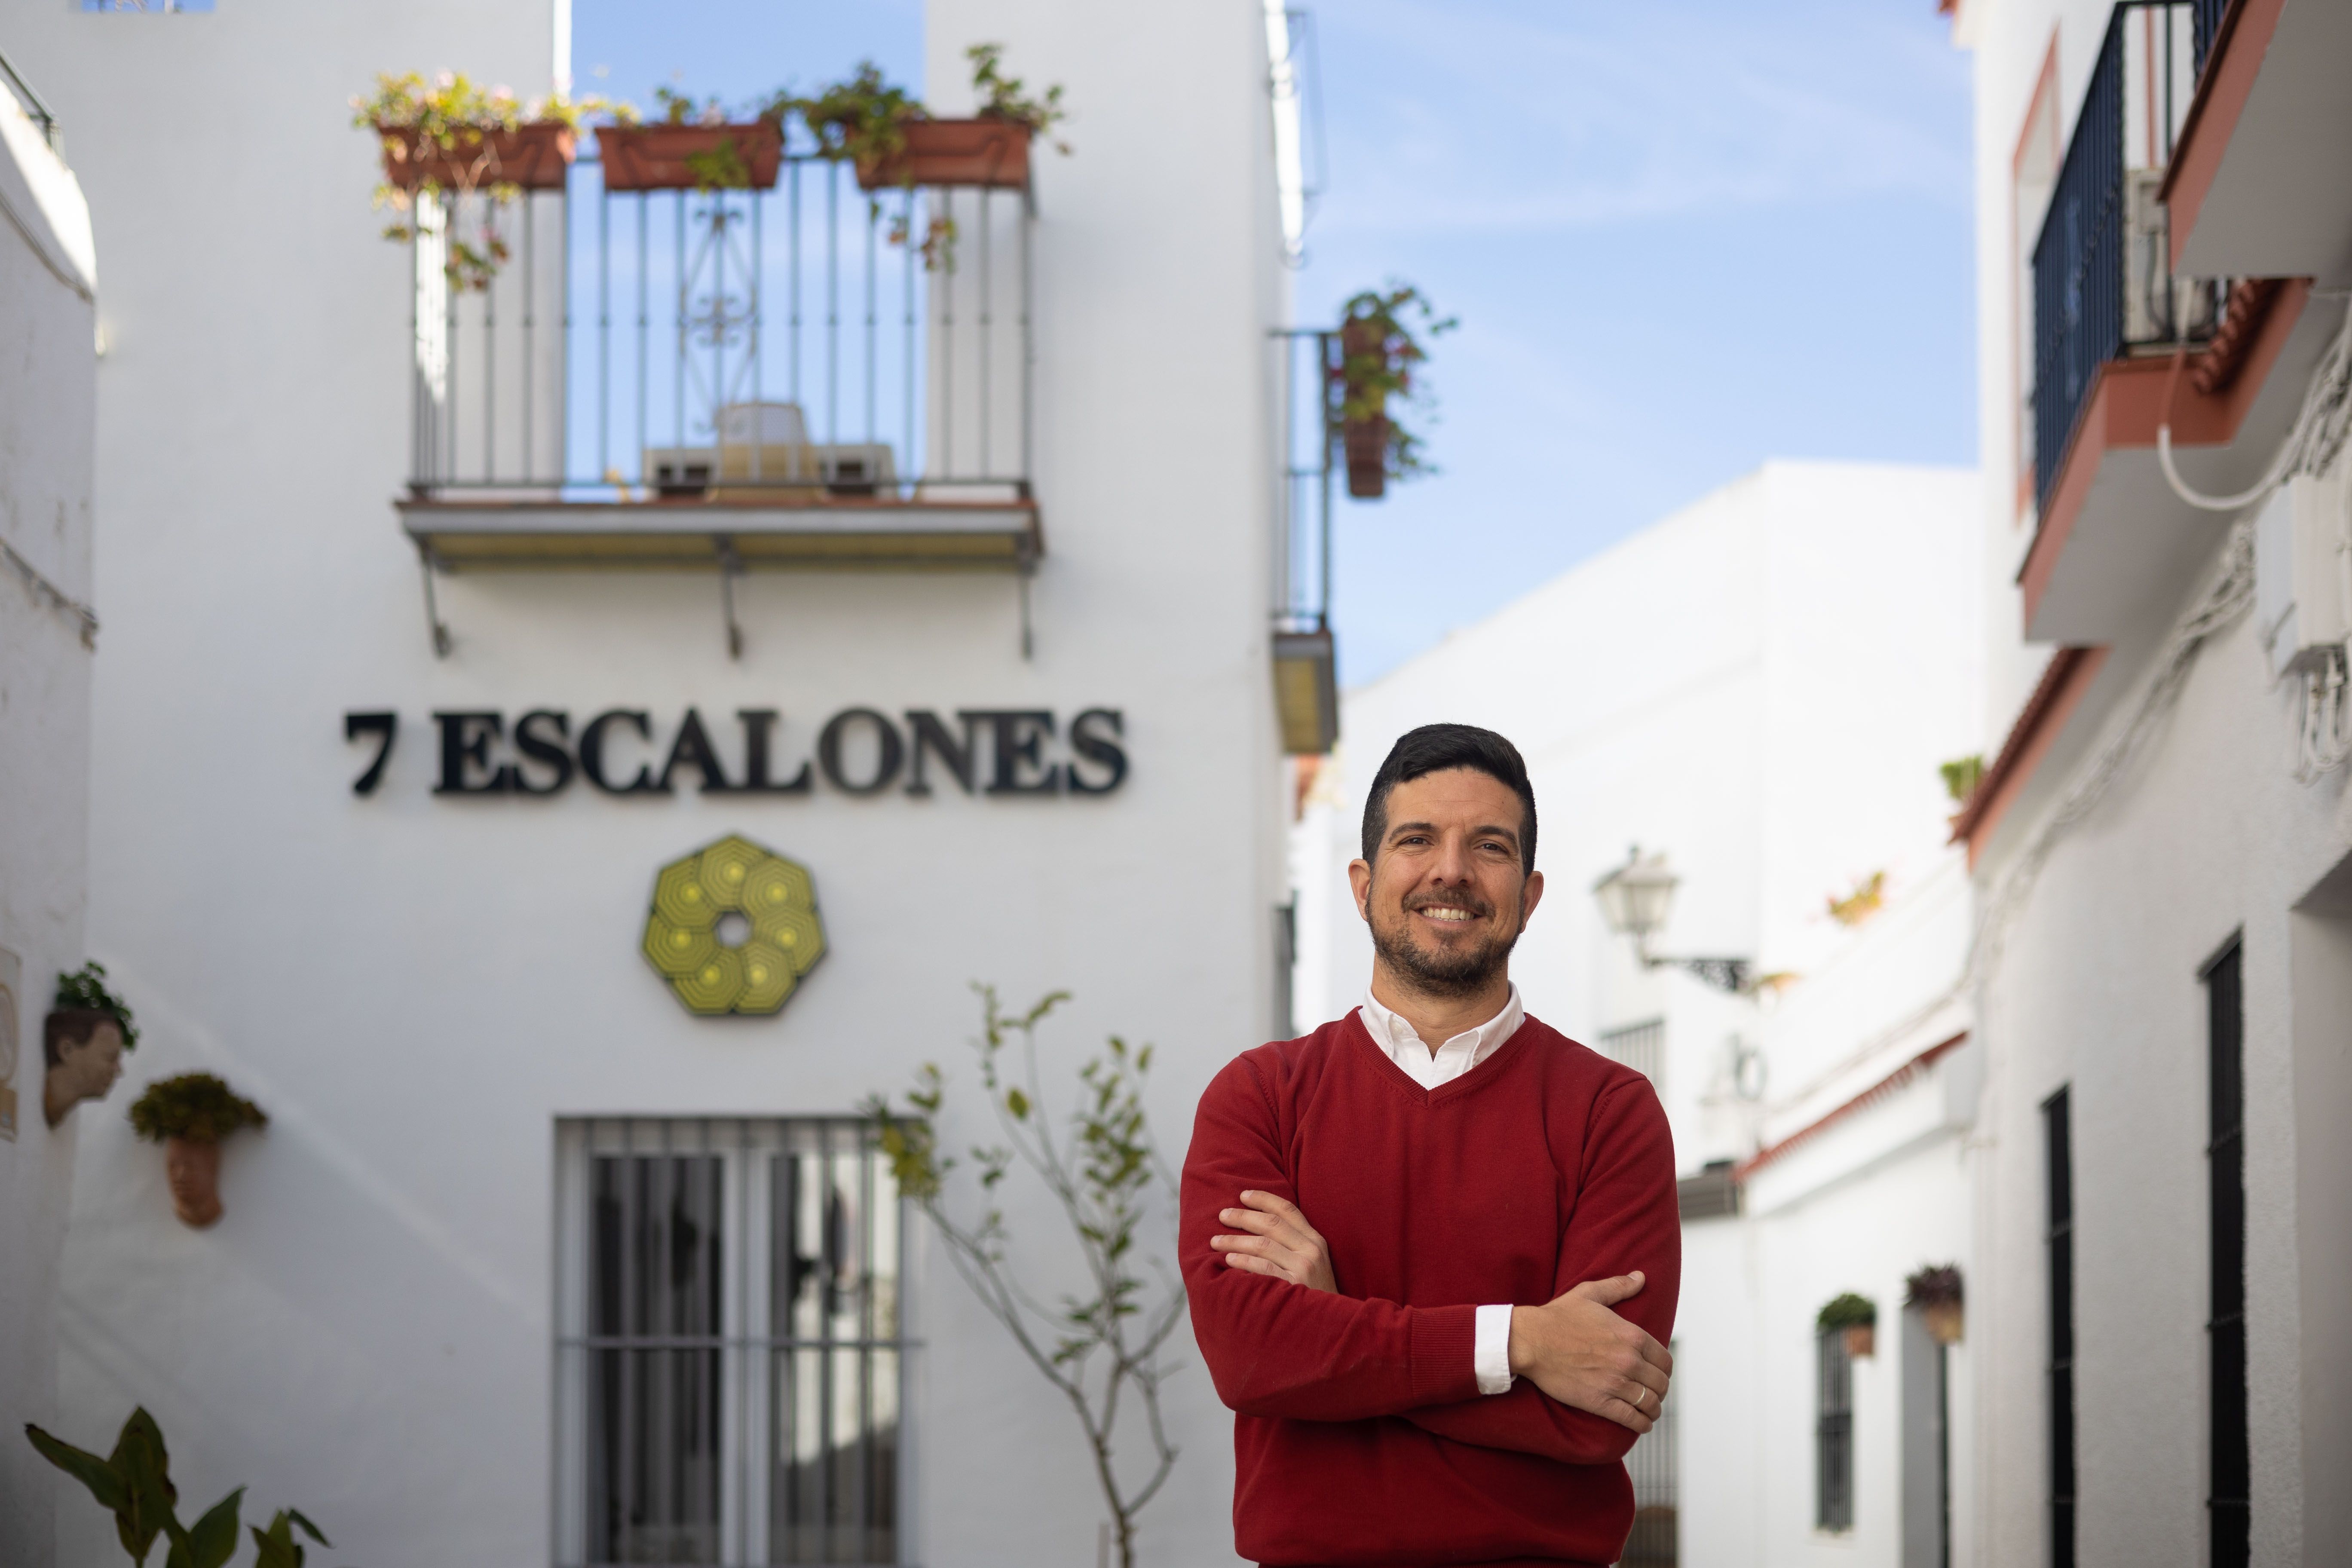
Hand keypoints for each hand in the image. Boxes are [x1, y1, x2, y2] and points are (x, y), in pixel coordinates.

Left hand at [1209, 1190, 1337, 1291]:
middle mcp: (1311, 1251)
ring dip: (1235, 1240)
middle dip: (1243, 1216)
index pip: (1288, 1210)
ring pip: (1263, 1244)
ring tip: (1216, 1241)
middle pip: (1272, 1223)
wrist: (1330, 1327)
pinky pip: (1262, 1268)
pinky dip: (1243, 1260)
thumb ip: (1294, 1244)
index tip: (1243, 1195)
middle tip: (1222, 1215)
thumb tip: (1258, 1224)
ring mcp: (1304, 1269)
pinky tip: (1229, 1259)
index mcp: (1316, 1241)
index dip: (1264, 1199)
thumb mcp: (1314, 1264)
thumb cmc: (1314, 1295)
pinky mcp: (1294, 1287)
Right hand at [1507, 1272, 1671, 1433]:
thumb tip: (1641, 1277)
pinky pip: (1632, 1419)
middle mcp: (1628, 1360)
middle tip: (1653, 1391)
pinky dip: (1642, 1424)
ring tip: (1649, 1409)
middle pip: (1661, 1383)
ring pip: (1650, 1402)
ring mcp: (1615, 1383)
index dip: (1665, 1369)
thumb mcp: (1589, 1293)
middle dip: (1660, 1389)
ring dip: (1653, 1408)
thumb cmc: (1557, 1316)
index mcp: (1631, 1335)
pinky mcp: (1600, 1402)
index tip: (1659, 1372)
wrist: (1530, 1340)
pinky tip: (1642, 1423)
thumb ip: (1619, 1286)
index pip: (1665, 1360)